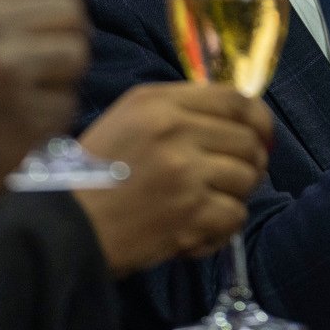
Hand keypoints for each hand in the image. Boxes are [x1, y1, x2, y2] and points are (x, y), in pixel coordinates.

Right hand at [0, 0, 91, 239]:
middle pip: (70, 12)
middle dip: (66, 31)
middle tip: (48, 54)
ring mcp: (9, 79)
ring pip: (76, 56)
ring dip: (60, 74)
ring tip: (25, 93)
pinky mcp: (24, 125)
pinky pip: (65, 107)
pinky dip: (47, 118)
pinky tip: (12, 128)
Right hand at [75, 83, 271, 277]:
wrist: (66, 228)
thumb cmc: (93, 175)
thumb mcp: (127, 119)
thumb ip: (176, 108)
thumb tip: (235, 118)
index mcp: (158, 103)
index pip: (234, 99)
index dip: (259, 118)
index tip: (263, 135)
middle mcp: (175, 131)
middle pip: (247, 140)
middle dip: (249, 162)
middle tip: (231, 178)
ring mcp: (185, 172)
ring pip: (247, 178)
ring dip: (233, 196)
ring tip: (205, 204)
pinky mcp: (191, 213)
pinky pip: (236, 216)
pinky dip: (222, 227)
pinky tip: (197, 230)